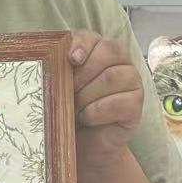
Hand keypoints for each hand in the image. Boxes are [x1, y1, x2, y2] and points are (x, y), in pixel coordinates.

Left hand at [70, 30, 142, 171]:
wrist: (82, 145)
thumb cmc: (68, 111)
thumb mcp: (59, 88)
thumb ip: (57, 70)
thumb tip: (46, 59)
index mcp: (98, 51)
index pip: (93, 37)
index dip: (82, 45)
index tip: (71, 59)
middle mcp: (120, 62)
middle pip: (109, 51)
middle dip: (84, 71)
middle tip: (69, 90)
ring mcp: (132, 82)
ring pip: (112, 76)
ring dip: (88, 94)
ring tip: (75, 108)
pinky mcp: (136, 106)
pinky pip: (119, 102)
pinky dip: (97, 111)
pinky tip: (86, 118)